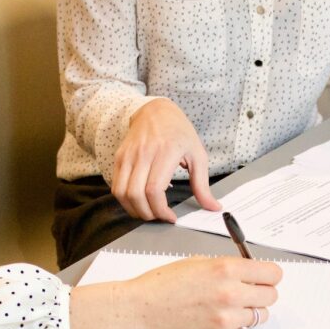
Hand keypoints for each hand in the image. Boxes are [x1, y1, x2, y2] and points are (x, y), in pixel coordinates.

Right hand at [69, 257, 282, 328]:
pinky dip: (235, 326)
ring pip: (260, 316)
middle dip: (261, 292)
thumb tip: (251, 272)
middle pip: (271, 296)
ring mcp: (227, 319)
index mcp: (226, 269)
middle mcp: (231, 294)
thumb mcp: (199, 262)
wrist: (140, 310)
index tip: (264, 277)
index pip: (273, 274)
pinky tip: (216, 319)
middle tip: (247, 292)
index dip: (269, 275)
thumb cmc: (163, 284)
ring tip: (227, 306)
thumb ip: (228, 267)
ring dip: (249, 311)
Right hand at [112, 98, 220, 222]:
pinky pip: (116, 186)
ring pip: (121, 193)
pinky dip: (125, 200)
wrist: (156, 111)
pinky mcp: (119, 158)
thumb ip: (203, 185)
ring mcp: (128, 155)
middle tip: (159, 217)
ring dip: (134, 210)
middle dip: (148, 214)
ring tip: (149, 212)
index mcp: (165, 152)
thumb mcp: (198, 155)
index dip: (160, 210)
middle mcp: (143, 153)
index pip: (154, 190)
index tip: (170, 217)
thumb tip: (213, 207)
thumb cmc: (179, 132)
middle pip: (136, 195)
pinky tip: (139, 202)